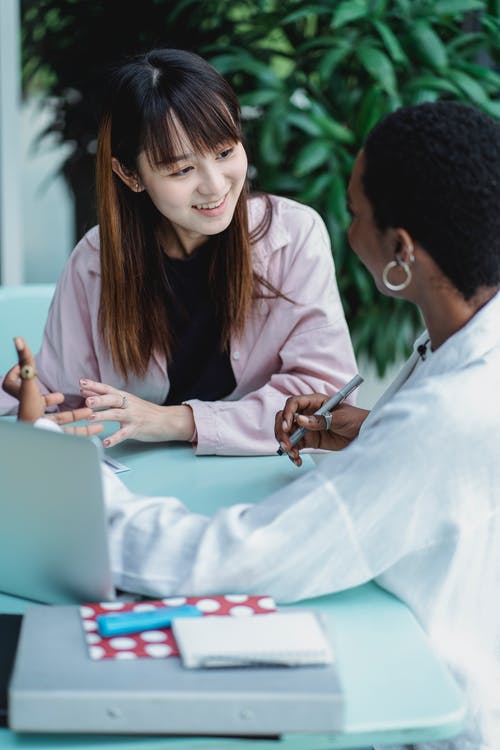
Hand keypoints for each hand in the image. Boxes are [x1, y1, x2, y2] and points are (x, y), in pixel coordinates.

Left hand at [3, 337, 102, 436]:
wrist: (34, 440)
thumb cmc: (30, 410)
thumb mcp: (30, 381)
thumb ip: (26, 360)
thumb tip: (17, 338)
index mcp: (28, 399)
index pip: (17, 385)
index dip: (22, 374)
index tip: (30, 369)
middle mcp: (36, 414)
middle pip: (42, 404)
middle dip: (54, 397)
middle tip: (68, 393)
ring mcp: (48, 427)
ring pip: (64, 419)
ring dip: (79, 413)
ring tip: (91, 407)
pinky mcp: (58, 437)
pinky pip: (74, 434)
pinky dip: (87, 430)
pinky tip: (99, 427)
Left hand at [79, 379, 194, 447]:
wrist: (166, 420)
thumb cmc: (143, 411)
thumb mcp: (125, 401)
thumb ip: (105, 397)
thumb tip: (85, 392)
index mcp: (124, 397)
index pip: (108, 389)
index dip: (95, 386)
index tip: (81, 382)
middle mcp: (128, 405)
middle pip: (113, 399)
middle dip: (100, 399)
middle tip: (87, 401)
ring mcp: (133, 417)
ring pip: (117, 414)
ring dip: (104, 415)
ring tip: (90, 418)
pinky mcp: (136, 429)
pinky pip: (124, 434)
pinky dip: (114, 439)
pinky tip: (106, 443)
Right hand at [275, 392, 369, 466]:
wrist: (364, 433)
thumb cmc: (355, 419)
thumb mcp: (340, 418)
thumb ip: (320, 419)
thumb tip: (300, 420)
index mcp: (314, 402)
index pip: (293, 404)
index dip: (287, 414)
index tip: (288, 427)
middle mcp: (307, 413)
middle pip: (285, 418)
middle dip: (282, 431)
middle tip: (286, 444)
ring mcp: (307, 427)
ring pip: (287, 433)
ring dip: (286, 443)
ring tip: (293, 454)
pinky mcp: (309, 439)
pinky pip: (295, 445)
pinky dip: (293, 453)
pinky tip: (297, 460)